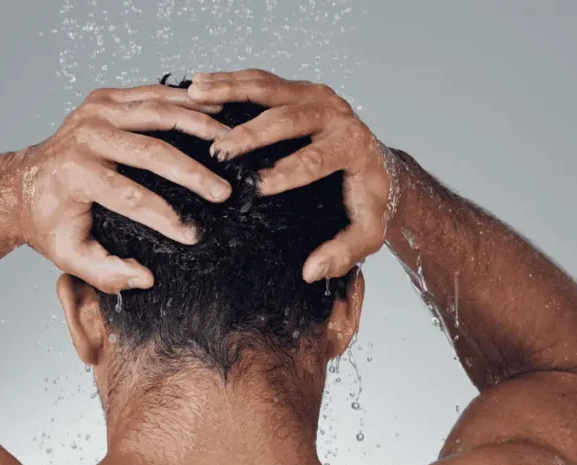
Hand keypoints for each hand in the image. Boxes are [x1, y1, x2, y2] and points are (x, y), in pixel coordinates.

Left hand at [2, 85, 233, 292]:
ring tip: (229, 144)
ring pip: (157, 112)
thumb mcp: (69, 256)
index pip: (129, 196)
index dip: (165, 217)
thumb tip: (145, 278)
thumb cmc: (50, 222)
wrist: (24, 184)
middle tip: (224, 193)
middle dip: (192, 174)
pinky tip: (215, 111)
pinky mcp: (105, 99)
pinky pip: (153, 94)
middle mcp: (84, 136)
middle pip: (150, 151)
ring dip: (198, 127)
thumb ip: (106, 273)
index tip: (194, 235)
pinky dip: (186, 102)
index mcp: (75, 174)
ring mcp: (95, 111)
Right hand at [187, 69, 391, 281]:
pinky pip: (262, 81)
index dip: (285, 173)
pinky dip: (229, 81)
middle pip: (290, 118)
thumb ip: (344, 253)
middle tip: (221, 149)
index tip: (255, 187)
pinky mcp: (299, 89)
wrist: (379, 165)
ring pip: (270, 89)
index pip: (315, 160)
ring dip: (231, 91)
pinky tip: (200, 86)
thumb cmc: (369, 200)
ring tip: (196, 96)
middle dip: (253, 133)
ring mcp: (315, 96)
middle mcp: (335, 115)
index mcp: (352, 147)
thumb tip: (311, 271)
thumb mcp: (367, 233)